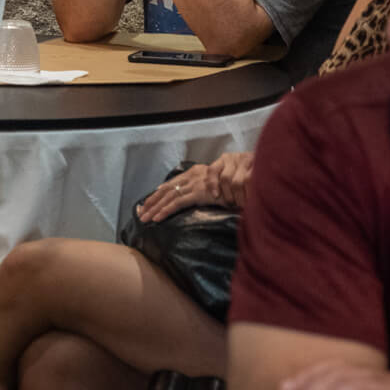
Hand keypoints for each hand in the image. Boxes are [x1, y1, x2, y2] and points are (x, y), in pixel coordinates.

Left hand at [134, 152, 251, 221]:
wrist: (249, 174)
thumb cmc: (237, 182)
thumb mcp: (219, 184)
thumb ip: (209, 188)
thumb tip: (205, 197)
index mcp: (196, 172)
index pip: (172, 184)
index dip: (157, 193)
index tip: (146, 202)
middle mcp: (192, 175)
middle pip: (166, 190)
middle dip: (151, 202)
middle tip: (140, 212)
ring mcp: (195, 183)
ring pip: (168, 197)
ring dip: (154, 208)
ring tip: (144, 218)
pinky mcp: (199, 192)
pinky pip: (178, 203)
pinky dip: (165, 210)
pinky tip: (157, 218)